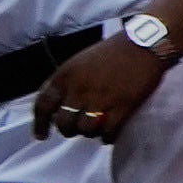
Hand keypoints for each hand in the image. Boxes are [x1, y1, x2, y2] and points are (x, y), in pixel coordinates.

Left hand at [35, 33, 160, 142]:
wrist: (143, 45)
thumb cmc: (110, 52)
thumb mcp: (78, 63)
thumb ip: (66, 83)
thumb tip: (58, 106)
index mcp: (65, 75)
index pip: (43, 105)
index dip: (40, 124)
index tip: (40, 136)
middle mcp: (79, 89)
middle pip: (64, 123)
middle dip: (68, 130)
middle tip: (77, 128)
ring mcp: (100, 99)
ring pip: (85, 130)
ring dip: (90, 133)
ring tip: (97, 128)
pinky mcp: (122, 107)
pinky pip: (108, 132)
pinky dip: (107, 137)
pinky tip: (110, 133)